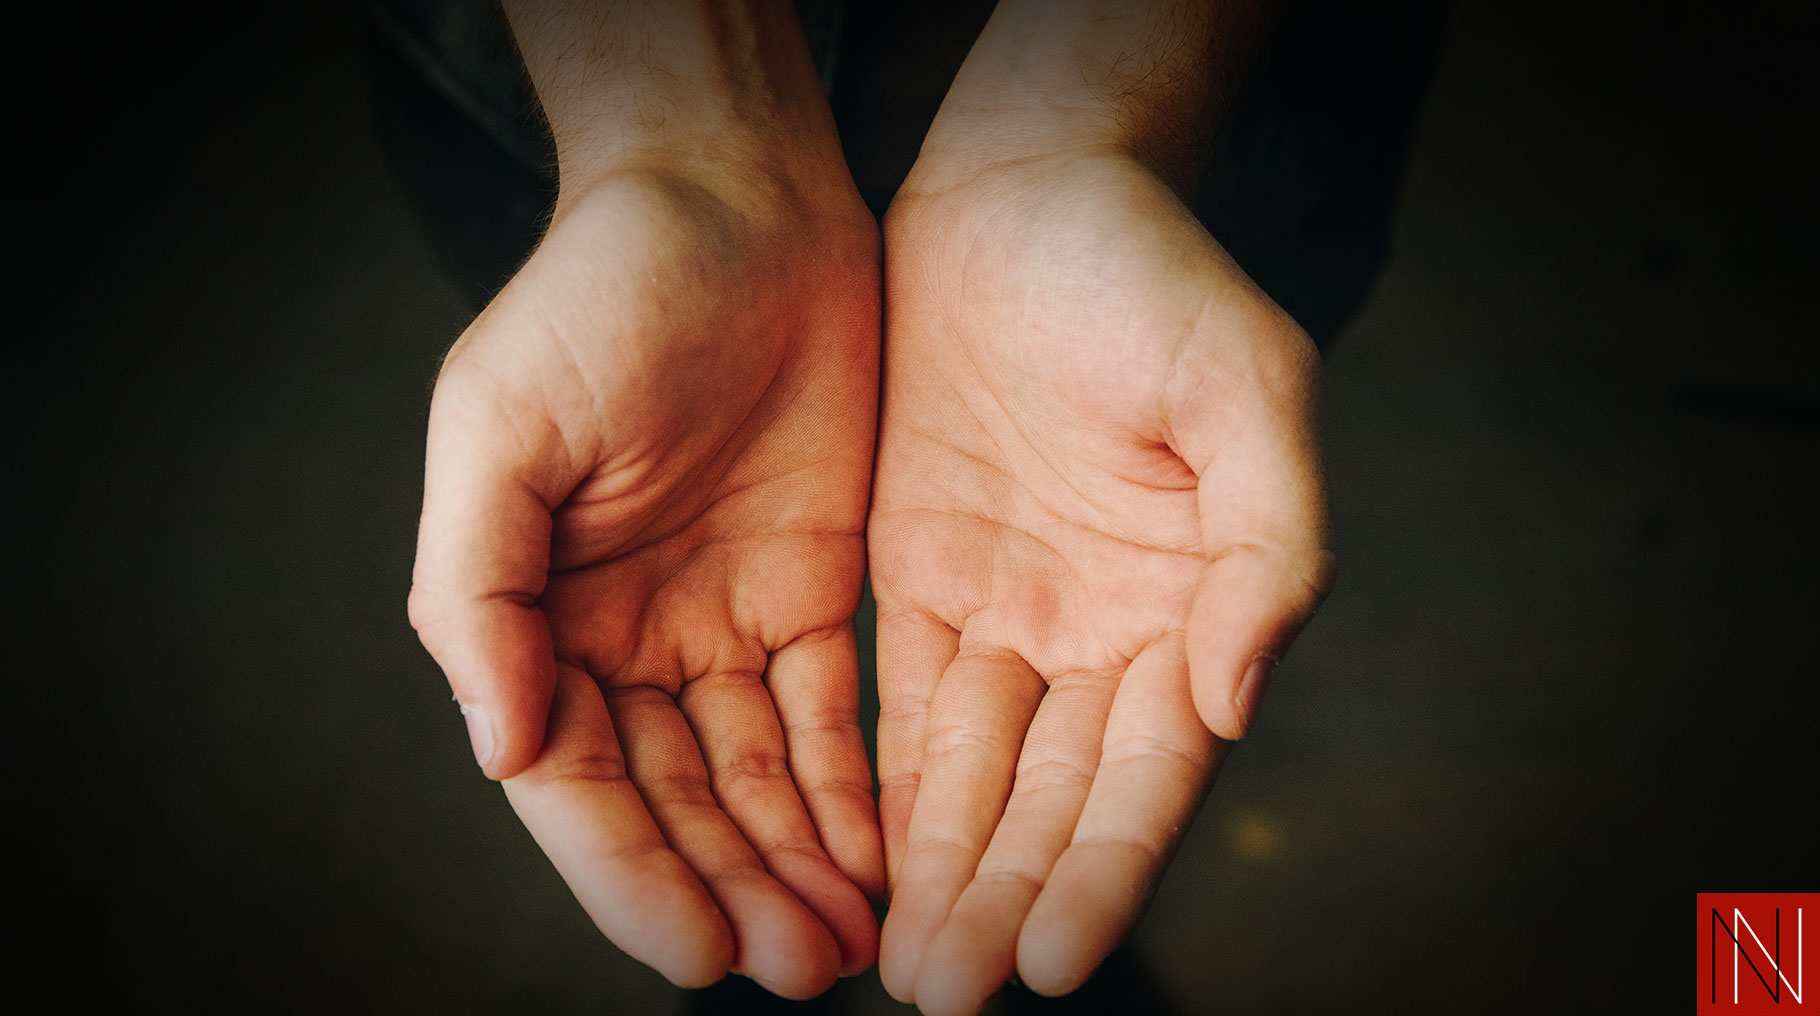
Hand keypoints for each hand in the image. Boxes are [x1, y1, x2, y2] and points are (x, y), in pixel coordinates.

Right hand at [408, 3, 883, 994]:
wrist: (737, 201)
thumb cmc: (600, 293)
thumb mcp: (500, 424)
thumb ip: (478, 591)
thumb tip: (497, 746)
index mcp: (536, 614)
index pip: (578, 781)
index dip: (632, 873)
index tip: (700, 952)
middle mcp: (626, 636)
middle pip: (677, 801)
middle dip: (735, 889)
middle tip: (803, 970)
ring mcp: (723, 620)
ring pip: (758, 777)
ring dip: (799, 863)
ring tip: (852, 944)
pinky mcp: (814, 593)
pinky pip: (834, 715)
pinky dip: (853, 789)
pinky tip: (884, 855)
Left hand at [869, 146, 1330, 1011]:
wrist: (1024, 190)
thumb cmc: (1151, 274)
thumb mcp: (1248, 384)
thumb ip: (1273, 541)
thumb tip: (1238, 694)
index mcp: (1198, 602)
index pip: (1153, 770)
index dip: (1109, 868)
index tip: (1055, 963)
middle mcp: (1108, 631)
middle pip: (1058, 797)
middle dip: (1009, 900)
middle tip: (952, 998)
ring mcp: (1013, 611)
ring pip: (979, 775)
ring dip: (946, 875)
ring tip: (911, 973)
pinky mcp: (923, 580)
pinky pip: (904, 709)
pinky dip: (888, 794)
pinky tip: (863, 870)